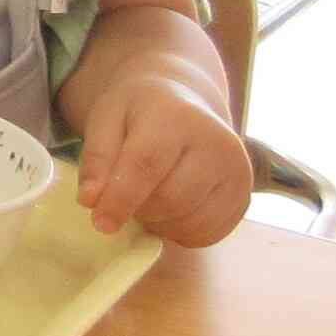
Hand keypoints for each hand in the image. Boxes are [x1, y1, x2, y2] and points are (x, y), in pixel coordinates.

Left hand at [75, 67, 249, 245]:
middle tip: (123, 197)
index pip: (147, 165)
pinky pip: (208, 233)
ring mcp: (238, 171)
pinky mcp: (244, 195)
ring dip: (159, 223)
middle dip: (139, 210)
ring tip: (147, 197)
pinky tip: (169, 209)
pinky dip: (181, 232)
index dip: (120, 199)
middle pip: (171, 199)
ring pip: (191, 222)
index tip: (99, 223)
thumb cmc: (139, 111)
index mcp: (175, 116)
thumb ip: (96, 159)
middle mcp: (217, 143)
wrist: (184, 101)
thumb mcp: (105, 120)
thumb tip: (91, 201)